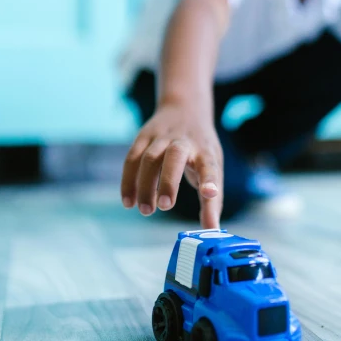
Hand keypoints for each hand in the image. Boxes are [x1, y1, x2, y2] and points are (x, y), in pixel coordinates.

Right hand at [121, 103, 222, 227]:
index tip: (209, 194)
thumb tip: (213, 231)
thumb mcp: (213, 167)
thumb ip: (212, 201)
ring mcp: (162, 137)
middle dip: (169, 180)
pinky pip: (132, 158)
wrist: (185, 109)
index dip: (210, 179)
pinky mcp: (144, 137)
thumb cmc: (201, 148)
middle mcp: (184, 141)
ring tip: (146, 210)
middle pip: (175, 156)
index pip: (209, 164)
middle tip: (166, 206)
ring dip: (145, 185)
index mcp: (205, 150)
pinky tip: (128, 202)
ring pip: (149, 158)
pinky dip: (128, 180)